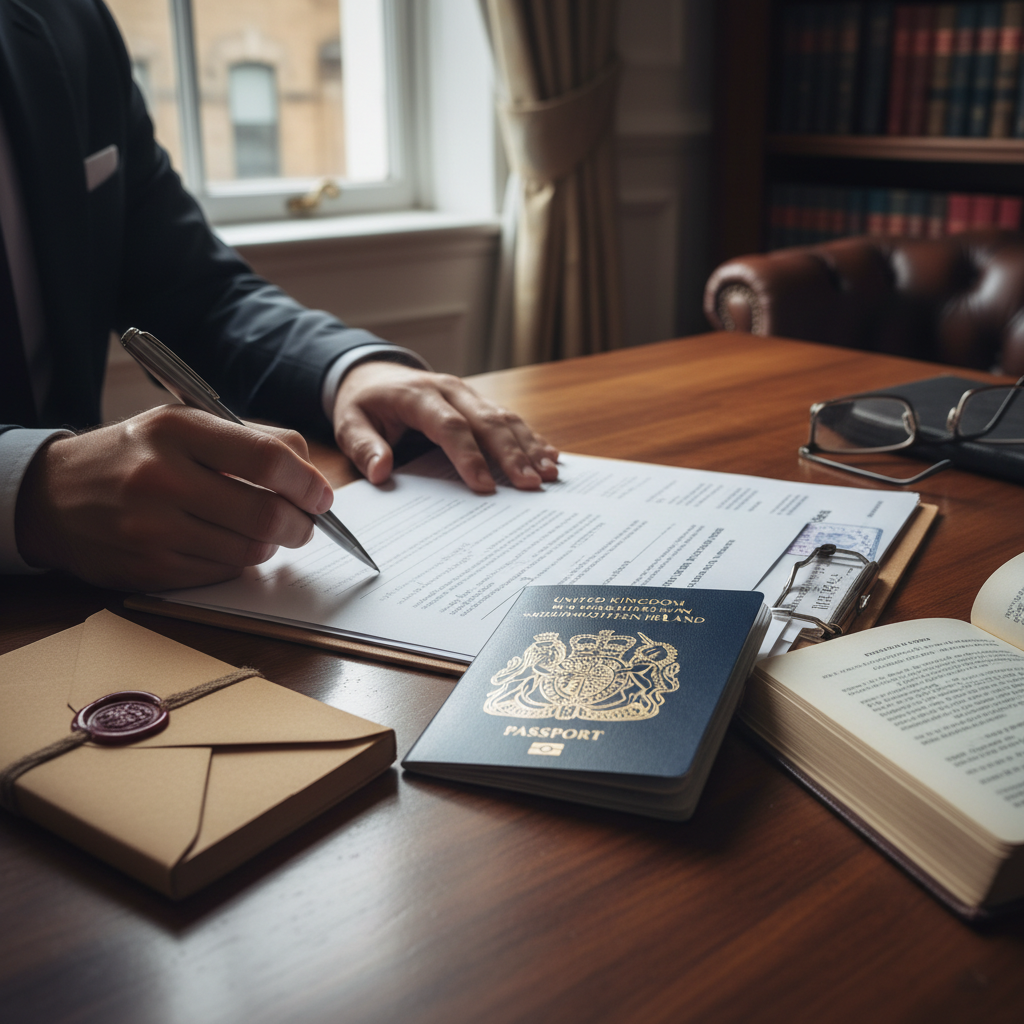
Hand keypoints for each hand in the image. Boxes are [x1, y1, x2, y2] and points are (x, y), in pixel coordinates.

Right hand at [15, 405, 334, 590]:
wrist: (53, 496)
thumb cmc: (136, 455)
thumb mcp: (183, 426)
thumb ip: (249, 441)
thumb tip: (310, 473)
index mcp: (176, 430)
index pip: (267, 459)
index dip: (307, 482)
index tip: (322, 496)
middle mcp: (161, 478)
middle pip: (266, 513)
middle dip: (301, 524)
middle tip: (306, 524)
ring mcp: (152, 529)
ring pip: (249, 550)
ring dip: (270, 545)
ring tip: (262, 530)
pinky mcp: (148, 569)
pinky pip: (220, 573)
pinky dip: (235, 562)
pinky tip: (223, 544)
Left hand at [332, 362, 558, 491]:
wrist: (373, 375)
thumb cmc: (364, 404)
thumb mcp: (349, 423)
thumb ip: (364, 446)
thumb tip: (381, 470)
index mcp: (418, 395)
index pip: (449, 426)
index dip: (469, 456)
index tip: (484, 486)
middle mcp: (450, 390)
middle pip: (487, 421)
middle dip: (512, 454)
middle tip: (531, 484)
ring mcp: (468, 394)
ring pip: (505, 418)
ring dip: (529, 447)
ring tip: (549, 475)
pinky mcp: (479, 401)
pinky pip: (509, 418)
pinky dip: (531, 438)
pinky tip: (551, 456)